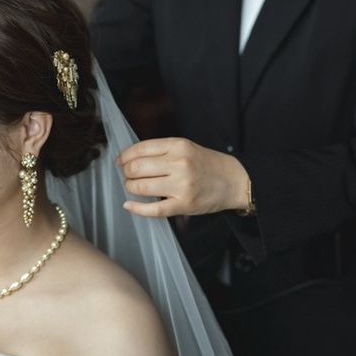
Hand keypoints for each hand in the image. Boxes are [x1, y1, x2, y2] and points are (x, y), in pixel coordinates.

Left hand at [116, 137, 249, 217]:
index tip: (120, 161)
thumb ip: (162, 150)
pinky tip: (129, 205)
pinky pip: (153, 209)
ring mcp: (181, 185)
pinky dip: (136, 208)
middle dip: (126, 173)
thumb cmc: (207, 164)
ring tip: (132, 187)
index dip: (125, 156)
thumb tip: (131, 158)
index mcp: (178, 146)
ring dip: (130, 188)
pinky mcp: (183, 204)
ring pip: (141, 187)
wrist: (234, 181)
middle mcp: (179, 164)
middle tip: (127, 176)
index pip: (141, 149)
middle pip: (137, 168)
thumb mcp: (186, 147)